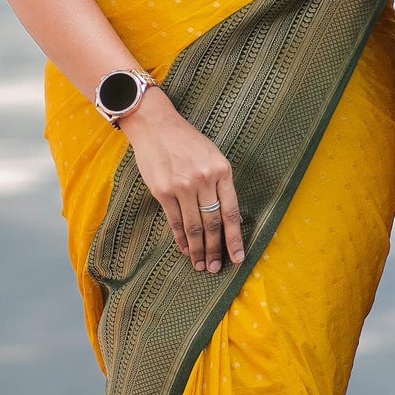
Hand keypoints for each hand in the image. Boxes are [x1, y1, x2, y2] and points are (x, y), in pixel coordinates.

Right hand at [122, 88, 243, 273]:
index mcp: (222, 171)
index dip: (235, 239)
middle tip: (216, 268)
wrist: (157, 126)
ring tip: (201, 265)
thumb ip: (221, 183)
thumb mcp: (212, 156)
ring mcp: (183, 186)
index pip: (231, 213)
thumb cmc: (187, 141)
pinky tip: (185, 249)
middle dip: (215, 249)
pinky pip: (175, 221)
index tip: (238, 259)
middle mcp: (204, 180)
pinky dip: (181, 238)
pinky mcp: (163, 191)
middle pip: (213, 223)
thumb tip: (228, 217)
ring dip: (198, 249)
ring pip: (194, 226)